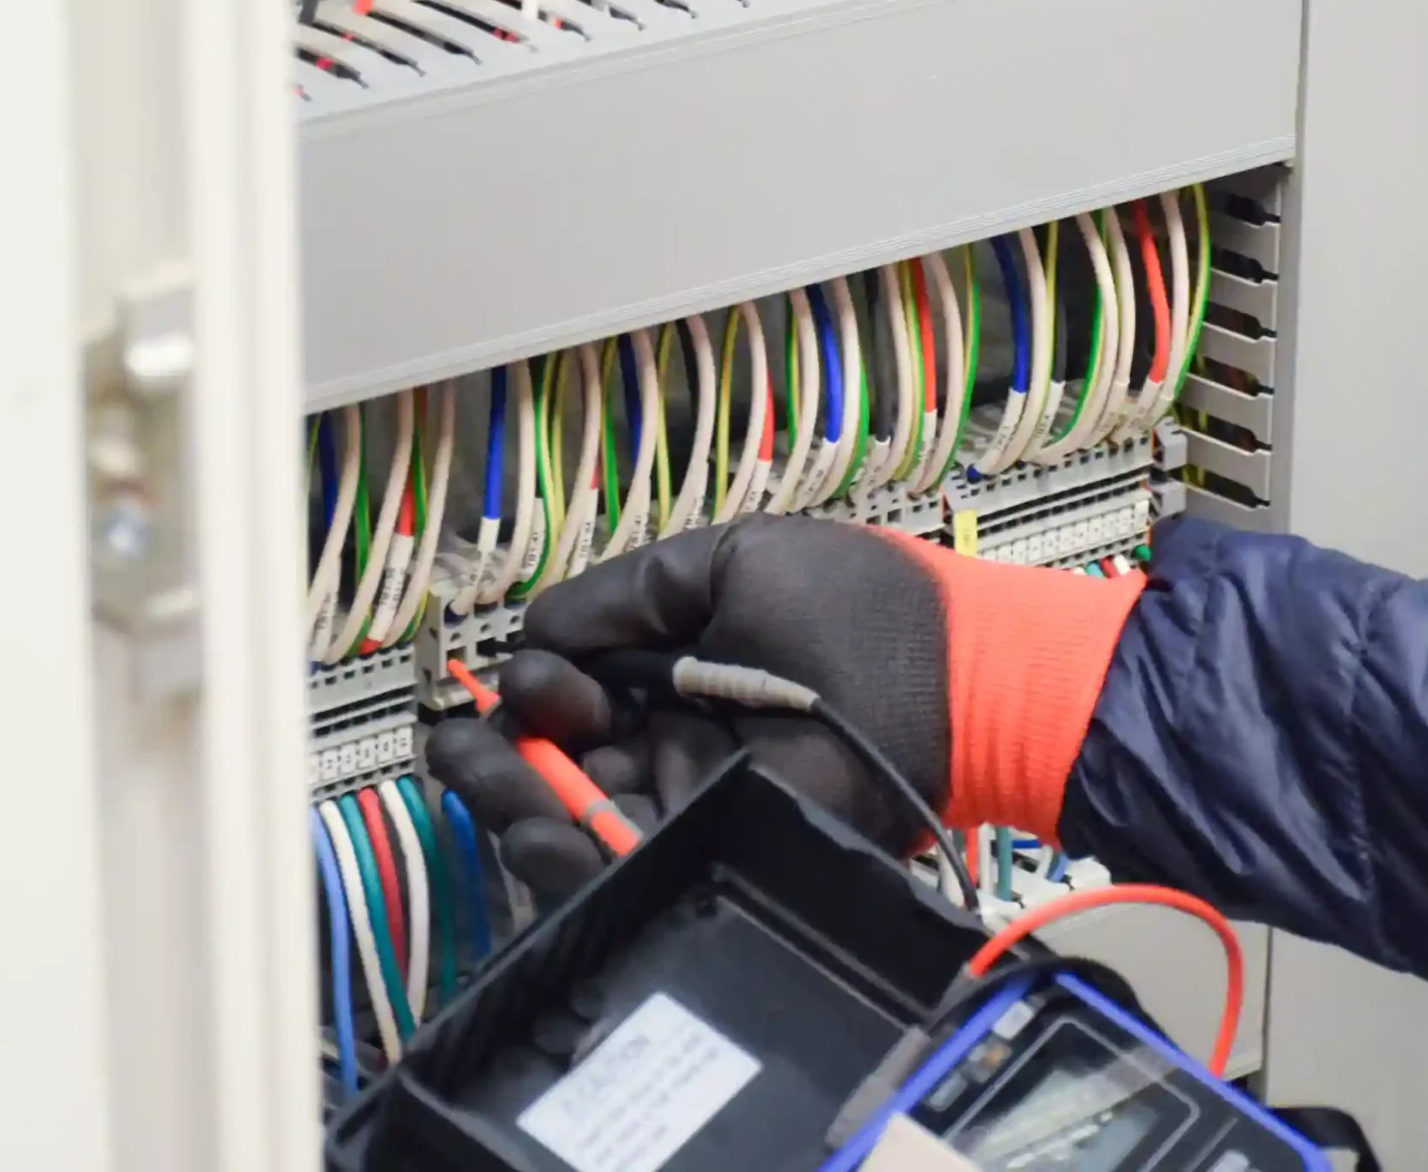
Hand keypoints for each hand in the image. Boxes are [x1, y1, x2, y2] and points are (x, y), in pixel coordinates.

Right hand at [427, 516, 1143, 902]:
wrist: (954, 675)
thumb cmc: (862, 605)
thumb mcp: (732, 561)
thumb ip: (630, 592)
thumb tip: (539, 631)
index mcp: (668, 667)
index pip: (563, 694)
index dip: (532, 690)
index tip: (547, 678)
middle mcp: (668, 737)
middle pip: (547, 767)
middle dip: (494, 758)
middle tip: (473, 746)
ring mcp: (690, 798)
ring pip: (568, 822)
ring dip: (516, 807)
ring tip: (498, 784)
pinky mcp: (717, 847)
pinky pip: (624, 865)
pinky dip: (571, 855)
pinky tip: (544, 828)